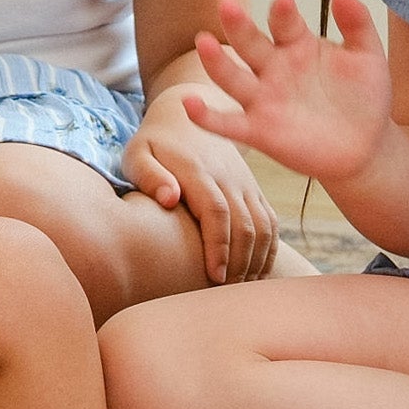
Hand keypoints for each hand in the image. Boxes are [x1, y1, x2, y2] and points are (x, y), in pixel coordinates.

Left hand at [125, 86, 281, 285]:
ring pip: (263, 227)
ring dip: (256, 261)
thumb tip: (169, 198)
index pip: (216, 212)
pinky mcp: (254, 189)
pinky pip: (270, 222)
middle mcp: (228, 177)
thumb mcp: (137, 152)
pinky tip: (256, 275)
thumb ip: (148, 175)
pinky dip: (268, 250)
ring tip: (242, 291)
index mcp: (198, 171)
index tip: (214, 276)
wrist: (189, 113)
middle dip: (239, 264)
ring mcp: (245, 183)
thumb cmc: (154, 142)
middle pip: (245, 225)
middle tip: (227, 295)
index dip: (219, 246)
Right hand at [189, 0, 392, 183]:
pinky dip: (206, 116)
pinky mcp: (258, 131)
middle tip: (227, 3)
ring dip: (216, 61)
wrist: (366, 147)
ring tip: (204, 42)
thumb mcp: (368, 57)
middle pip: (249, 43)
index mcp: (297, 45)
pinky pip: (227, 123)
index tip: (284, 0)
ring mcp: (263, 99)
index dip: (283, 12)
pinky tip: (190, 104)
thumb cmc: (365, 98)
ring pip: (232, 77)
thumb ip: (357, 24)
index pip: (284, 23)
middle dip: (238, 24)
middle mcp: (274, 68)